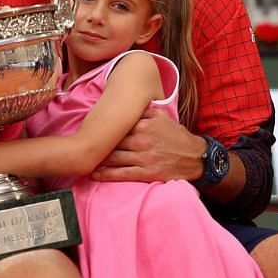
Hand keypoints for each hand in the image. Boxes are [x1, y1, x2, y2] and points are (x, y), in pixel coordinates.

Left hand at [89, 106, 203, 182]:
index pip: (116, 126)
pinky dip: (105, 174)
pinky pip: (121, 174)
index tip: (88, 129)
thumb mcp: (162, 117)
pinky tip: (94, 174)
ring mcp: (143, 158)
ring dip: (97, 159)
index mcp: (144, 125)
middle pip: (112, 142)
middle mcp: (142, 140)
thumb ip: (143, 110)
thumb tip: (123, 102)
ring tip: (83, 159)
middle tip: (80, 145)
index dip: (102, 128)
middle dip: (96, 144)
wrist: (197, 158)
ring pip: (113, 158)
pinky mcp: (146, 173)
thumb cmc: (177, 136)